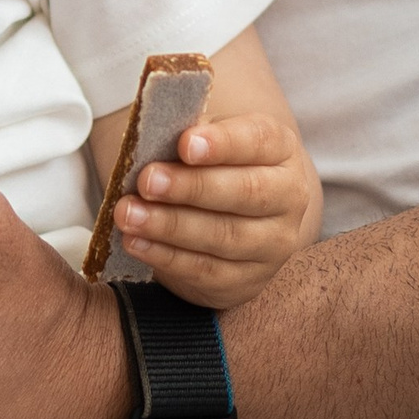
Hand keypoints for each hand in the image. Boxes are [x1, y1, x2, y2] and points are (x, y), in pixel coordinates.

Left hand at [111, 109, 323, 308]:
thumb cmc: (215, 166)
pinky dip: (166, 256)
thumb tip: (155, 140)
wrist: (241, 218)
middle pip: (245, 192)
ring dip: (170, 225)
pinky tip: (136, 242)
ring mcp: (274, 244)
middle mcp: (288, 197)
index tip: (185, 144)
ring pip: (224, 236)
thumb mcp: (208, 141)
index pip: (258, 140)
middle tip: (147, 181)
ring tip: (129, 214)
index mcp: (280, 149)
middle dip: (191, 187)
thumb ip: (188, 137)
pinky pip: (206, 270)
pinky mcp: (249, 281)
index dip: (223, 143)